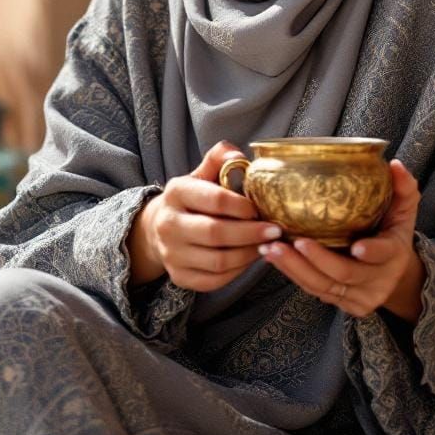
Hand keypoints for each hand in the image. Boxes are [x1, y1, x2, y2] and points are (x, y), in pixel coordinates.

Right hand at [128, 141, 283, 291]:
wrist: (159, 227)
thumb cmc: (191, 198)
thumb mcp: (201, 174)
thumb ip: (219, 159)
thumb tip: (238, 154)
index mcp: (176, 192)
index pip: (214, 200)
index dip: (242, 206)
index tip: (260, 208)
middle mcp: (168, 224)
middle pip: (216, 233)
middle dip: (251, 233)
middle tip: (275, 231)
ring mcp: (171, 253)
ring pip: (218, 261)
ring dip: (248, 254)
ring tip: (266, 245)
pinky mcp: (179, 276)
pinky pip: (214, 280)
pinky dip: (237, 272)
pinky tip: (249, 258)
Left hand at [257, 159, 424, 321]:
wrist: (394, 271)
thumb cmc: (392, 230)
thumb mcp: (404, 208)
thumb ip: (403, 187)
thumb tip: (395, 164)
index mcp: (394, 254)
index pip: (384, 254)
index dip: (372, 252)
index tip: (356, 247)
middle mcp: (378, 281)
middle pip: (344, 274)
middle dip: (316, 260)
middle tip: (293, 241)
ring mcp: (358, 296)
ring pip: (323, 286)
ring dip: (294, 268)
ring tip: (270, 248)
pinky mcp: (342, 303)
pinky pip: (314, 290)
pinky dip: (292, 273)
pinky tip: (272, 256)